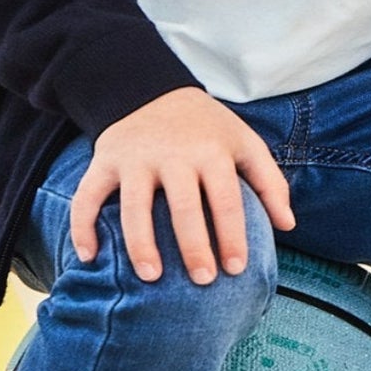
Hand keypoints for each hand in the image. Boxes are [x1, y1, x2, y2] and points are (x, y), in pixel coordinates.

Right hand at [70, 88, 294, 283]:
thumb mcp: (244, 143)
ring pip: (134, 206)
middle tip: (202, 280)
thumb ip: (270, 182)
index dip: (233, 235)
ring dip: (141, 243)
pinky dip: (82, 226)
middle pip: (183, 206)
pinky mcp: (105, 160)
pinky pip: (88, 195)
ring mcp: (135, 157)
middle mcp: (173, 154)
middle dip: (193, 246)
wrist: (153, 90)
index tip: (236, 269)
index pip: (226, 199)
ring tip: (151, 276)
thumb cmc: (207, 128)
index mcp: (211, 151)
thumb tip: (288, 225)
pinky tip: (88, 257)